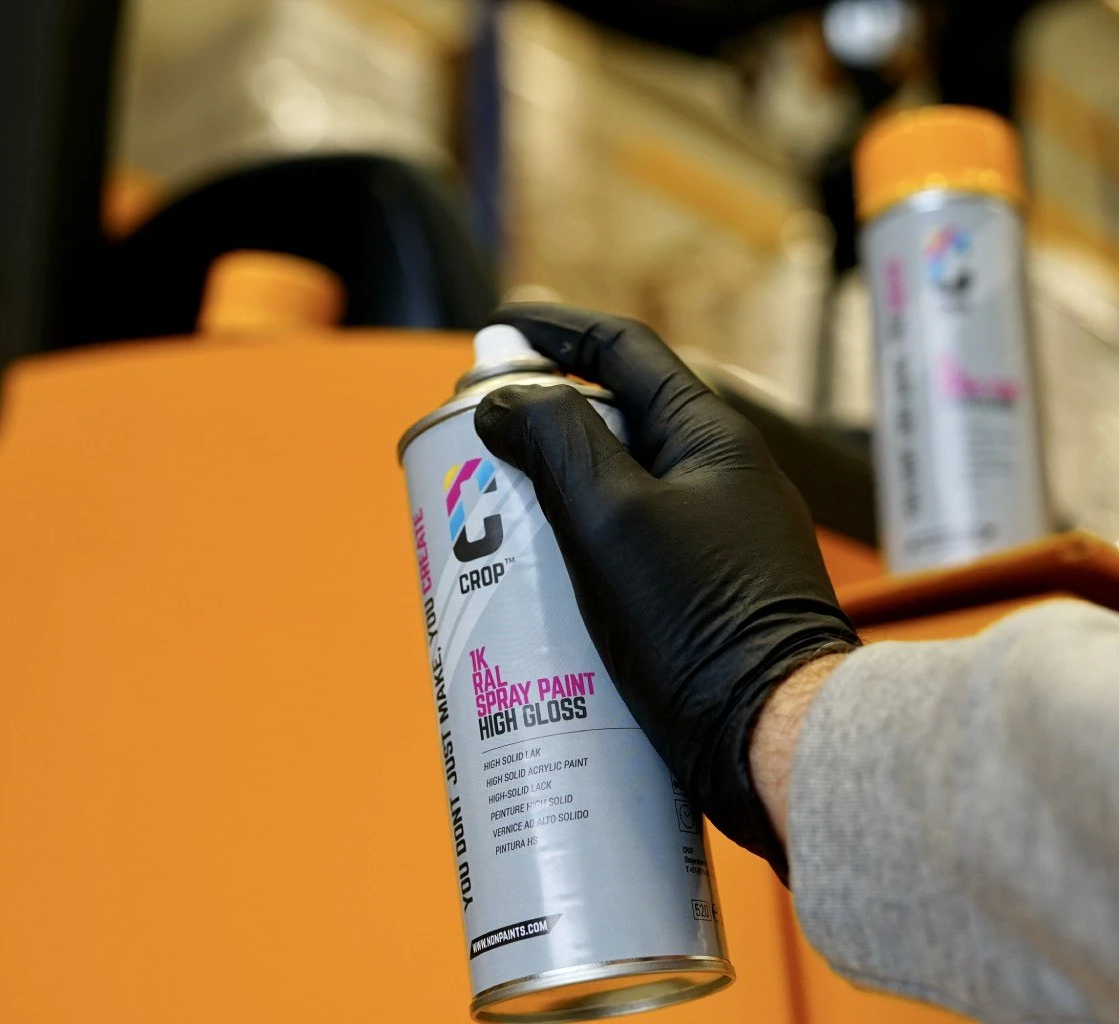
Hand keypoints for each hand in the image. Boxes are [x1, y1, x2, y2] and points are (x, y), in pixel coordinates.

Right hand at [473, 304, 858, 880]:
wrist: (775, 738)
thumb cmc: (699, 623)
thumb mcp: (613, 518)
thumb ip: (556, 444)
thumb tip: (505, 399)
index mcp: (710, 438)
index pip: (624, 351)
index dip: (556, 332)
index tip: (499, 331)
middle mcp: (720, 477)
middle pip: (616, 423)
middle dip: (543, 425)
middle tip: (480, 444)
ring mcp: (719, 537)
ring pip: (620, 490)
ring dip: (557, 492)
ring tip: (495, 518)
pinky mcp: (707, 593)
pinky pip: (631, 546)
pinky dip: (581, 546)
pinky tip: (542, 582)